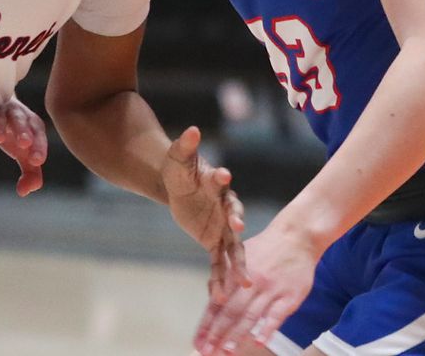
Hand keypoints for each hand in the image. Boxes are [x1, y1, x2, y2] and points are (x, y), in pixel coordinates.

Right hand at [0, 97, 46, 196]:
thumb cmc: (15, 136)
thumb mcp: (25, 154)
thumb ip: (31, 174)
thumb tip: (24, 192)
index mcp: (31, 124)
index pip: (38, 133)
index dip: (39, 146)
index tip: (37, 161)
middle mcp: (15, 115)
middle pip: (20, 119)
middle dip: (22, 130)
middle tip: (24, 144)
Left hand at [162, 126, 247, 302]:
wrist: (178, 186)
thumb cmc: (180, 169)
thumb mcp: (178, 158)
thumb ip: (186, 146)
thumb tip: (192, 129)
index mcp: (216, 186)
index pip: (220, 183)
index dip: (221, 180)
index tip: (222, 175)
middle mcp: (224, 208)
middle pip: (233, 218)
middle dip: (235, 222)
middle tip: (238, 228)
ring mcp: (222, 228)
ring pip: (232, 248)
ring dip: (238, 265)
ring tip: (246, 282)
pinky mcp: (214, 242)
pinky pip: (217, 263)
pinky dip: (219, 278)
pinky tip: (218, 296)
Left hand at [193, 220, 320, 354]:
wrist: (297, 235)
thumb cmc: (267, 247)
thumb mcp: (240, 255)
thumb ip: (226, 277)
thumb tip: (212, 297)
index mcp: (235, 274)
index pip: (216, 304)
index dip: (206, 324)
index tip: (197, 342)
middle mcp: (250, 283)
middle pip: (230, 312)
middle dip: (216, 334)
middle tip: (207, 352)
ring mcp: (270, 290)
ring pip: (251, 315)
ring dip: (237, 335)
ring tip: (226, 351)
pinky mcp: (290, 296)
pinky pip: (277, 314)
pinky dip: (267, 328)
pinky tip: (259, 342)